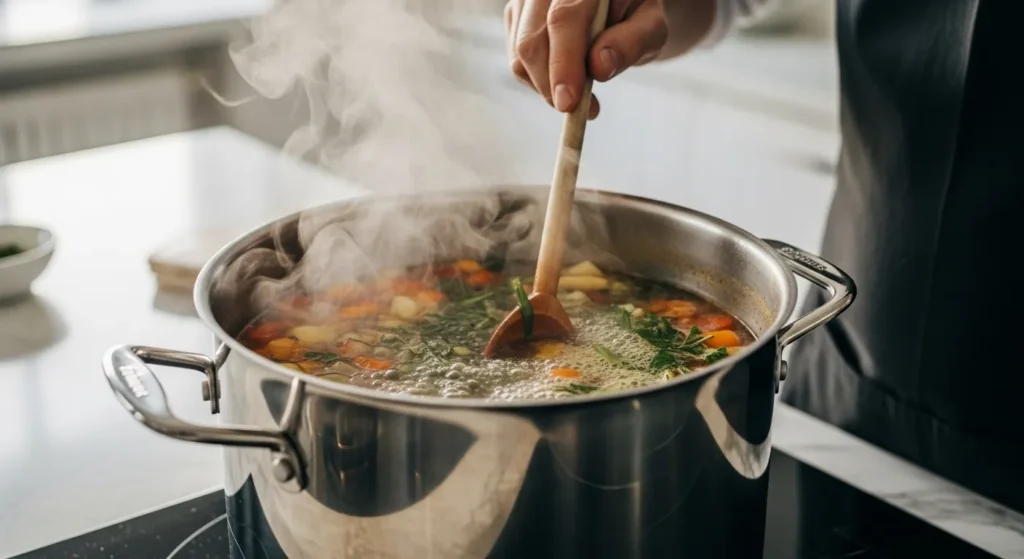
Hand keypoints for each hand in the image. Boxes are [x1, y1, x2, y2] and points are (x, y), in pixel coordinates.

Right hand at [504, 0, 668, 118]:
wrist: (619, 6)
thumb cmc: (636, 15)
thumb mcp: (651, 27)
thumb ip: (632, 42)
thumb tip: (599, 67)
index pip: (564, 19)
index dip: (563, 63)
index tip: (568, 103)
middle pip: (532, 41)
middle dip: (551, 85)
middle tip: (578, 110)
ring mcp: (526, 1)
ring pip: (520, 56)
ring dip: (547, 88)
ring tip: (582, 98)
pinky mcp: (516, 18)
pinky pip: (517, 62)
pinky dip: (540, 83)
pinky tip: (567, 82)